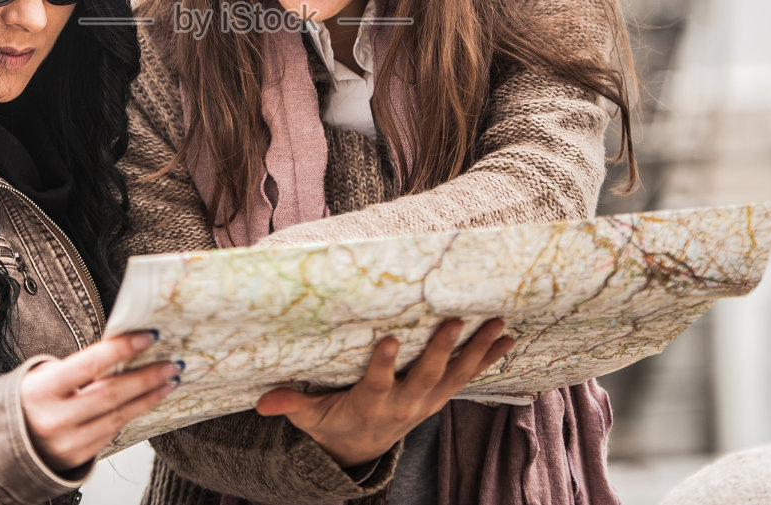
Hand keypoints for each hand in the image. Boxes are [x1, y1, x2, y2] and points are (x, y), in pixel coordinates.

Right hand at [20, 331, 179, 472]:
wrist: (6, 443)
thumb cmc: (30, 400)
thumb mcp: (43, 377)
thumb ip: (79, 367)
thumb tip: (124, 351)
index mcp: (42, 390)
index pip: (90, 364)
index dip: (123, 348)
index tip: (150, 336)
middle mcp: (55, 419)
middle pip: (111, 393)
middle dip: (147, 377)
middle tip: (173, 364)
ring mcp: (67, 443)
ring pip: (118, 416)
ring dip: (149, 398)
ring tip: (168, 382)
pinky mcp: (77, 458)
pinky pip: (112, 433)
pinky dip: (131, 415)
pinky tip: (145, 402)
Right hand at [255, 318, 514, 467]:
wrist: (362, 451)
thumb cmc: (332, 424)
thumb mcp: (311, 417)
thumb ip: (291, 406)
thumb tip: (262, 402)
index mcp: (369, 404)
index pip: (377, 383)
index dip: (384, 364)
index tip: (392, 339)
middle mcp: (403, 405)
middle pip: (426, 377)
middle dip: (443, 350)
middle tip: (458, 320)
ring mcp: (425, 402)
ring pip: (455, 377)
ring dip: (478, 352)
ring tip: (498, 326)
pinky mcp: (438, 398)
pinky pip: (467, 378)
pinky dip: (488, 359)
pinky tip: (508, 339)